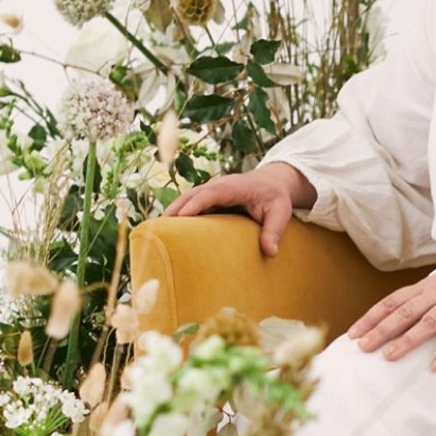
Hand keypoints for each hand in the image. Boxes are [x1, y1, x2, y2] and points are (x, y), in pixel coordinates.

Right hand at [161, 163, 310, 258]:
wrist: (272, 183)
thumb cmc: (275, 198)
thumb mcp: (281, 213)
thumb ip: (275, 231)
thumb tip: (271, 252)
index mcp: (232, 187)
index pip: (209, 194)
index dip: (194, 204)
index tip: (180, 218)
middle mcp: (217, 186)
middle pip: (190, 196)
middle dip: (174, 210)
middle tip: (157, 229)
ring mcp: (210, 192)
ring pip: (185, 200)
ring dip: (171, 214)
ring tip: (155, 233)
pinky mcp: (207, 199)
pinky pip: (189, 206)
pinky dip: (177, 216)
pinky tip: (166, 233)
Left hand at [346, 235, 435, 371]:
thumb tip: (421, 304)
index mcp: (434, 283)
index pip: (394, 299)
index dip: (372, 315)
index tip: (353, 331)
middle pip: (403, 311)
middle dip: (379, 330)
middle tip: (359, 347)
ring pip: (425, 322)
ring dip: (405, 340)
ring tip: (388, 357)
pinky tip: (435, 367)